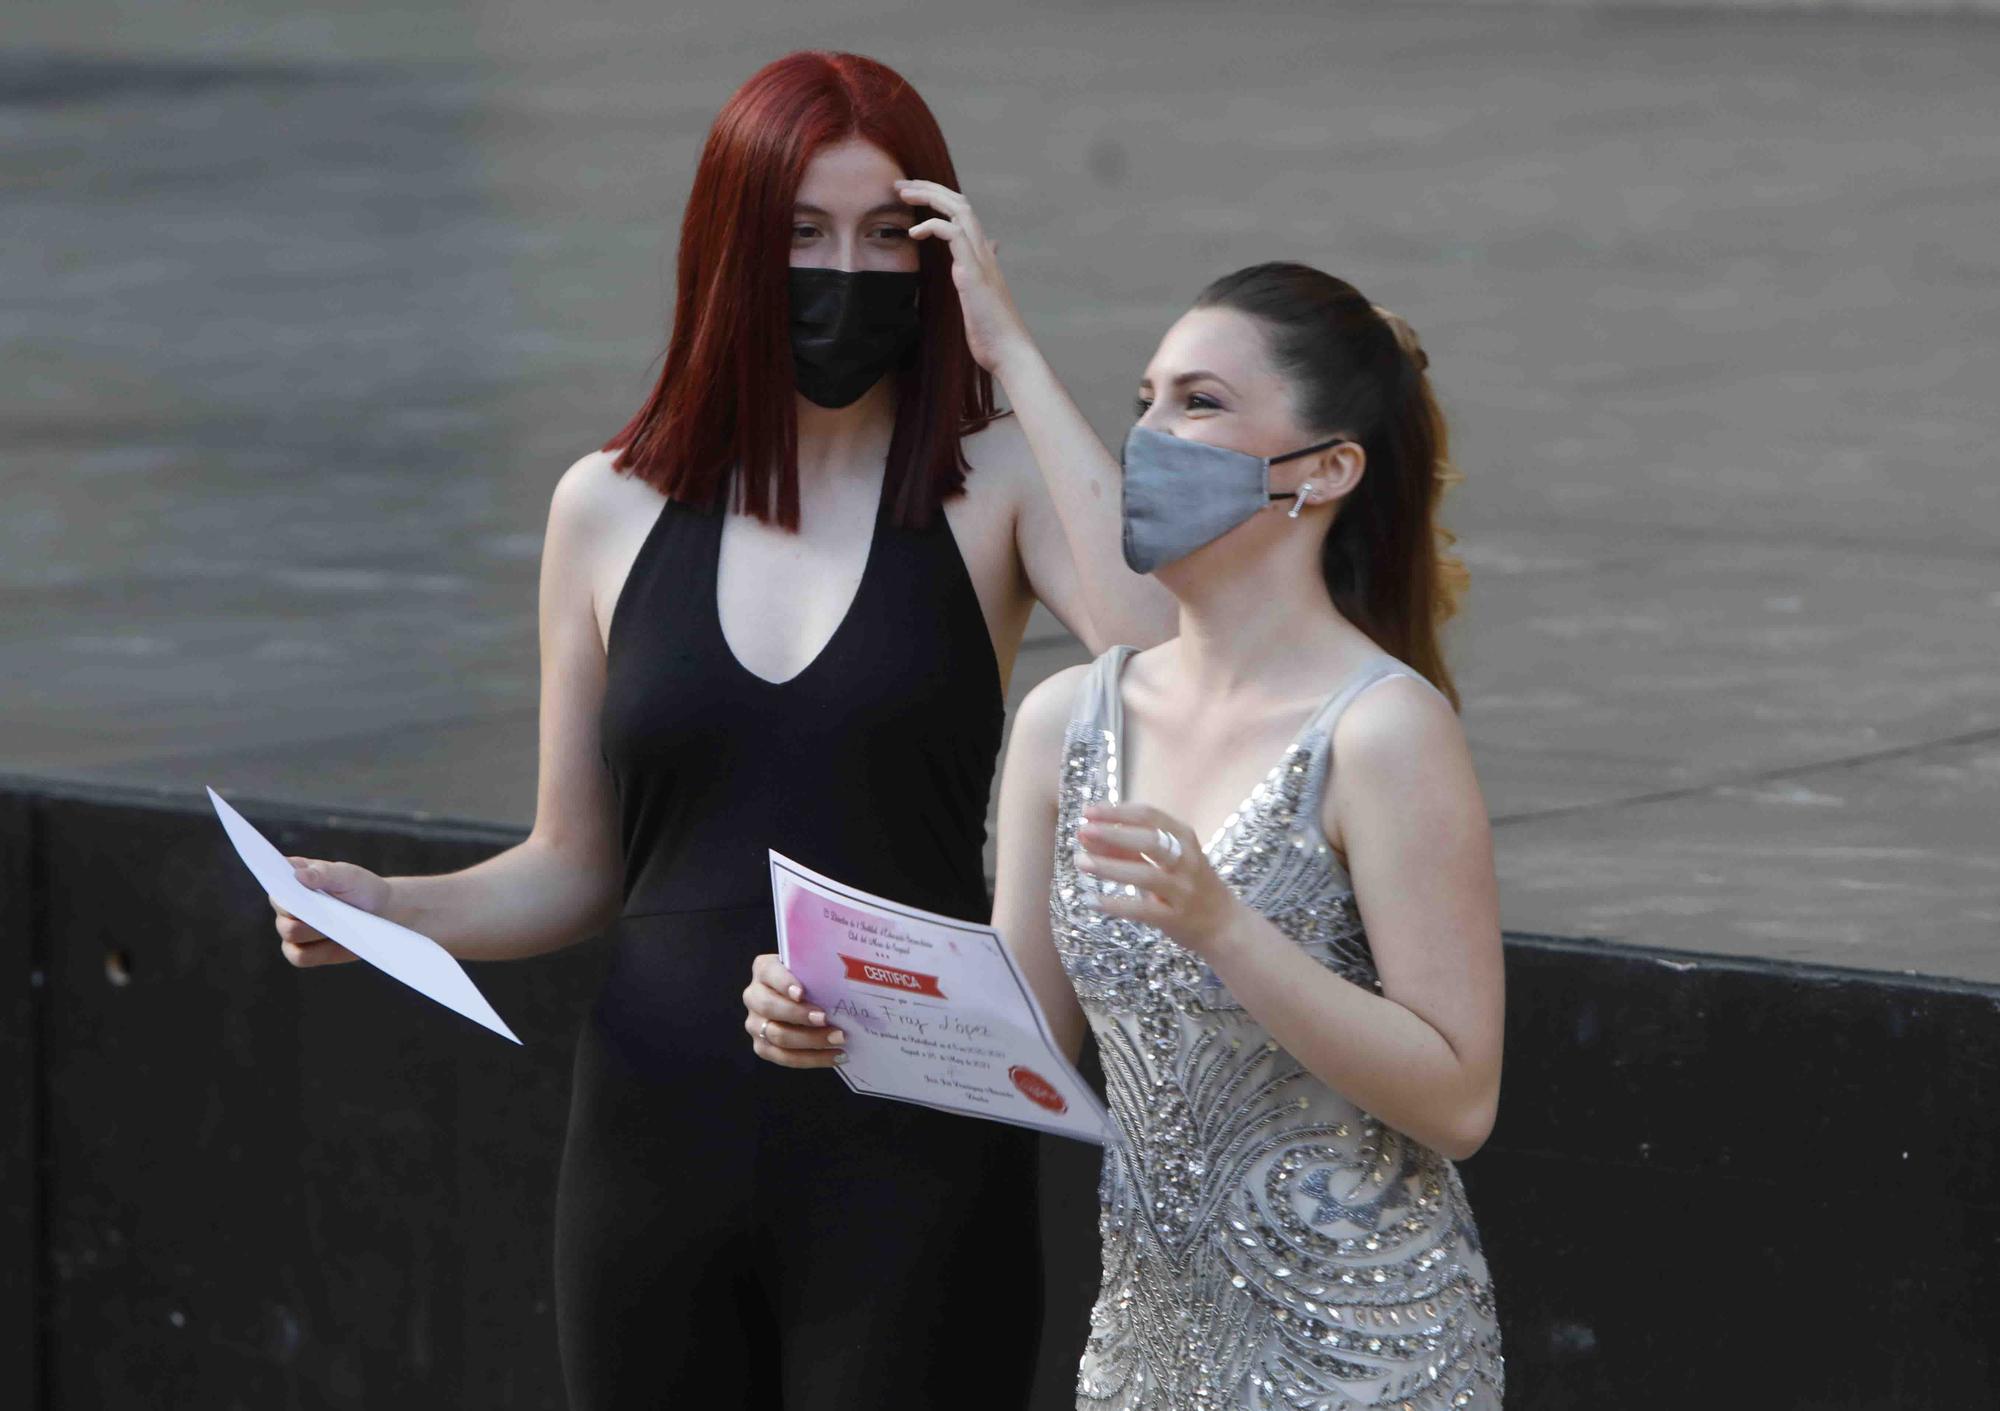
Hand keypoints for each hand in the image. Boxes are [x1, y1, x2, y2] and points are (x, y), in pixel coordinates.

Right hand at [271, 856, 389, 966]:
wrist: (381, 912)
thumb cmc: (360, 888)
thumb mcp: (347, 876)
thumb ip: (323, 873)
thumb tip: (297, 875)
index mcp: (293, 878)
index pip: (275, 880)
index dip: (279, 884)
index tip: (291, 888)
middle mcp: (287, 904)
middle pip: (282, 912)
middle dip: (303, 912)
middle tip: (327, 909)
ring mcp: (293, 928)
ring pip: (289, 934)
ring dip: (314, 930)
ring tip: (338, 924)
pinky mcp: (303, 951)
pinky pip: (299, 956)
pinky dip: (316, 952)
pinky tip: (335, 942)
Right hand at [743, 954, 846, 1068]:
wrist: (798, 999)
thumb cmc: (810, 979)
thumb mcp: (811, 968)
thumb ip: (819, 969)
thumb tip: (844, 979)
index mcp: (764, 969)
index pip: (770, 972)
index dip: (784, 983)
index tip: (802, 993)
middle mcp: (754, 996)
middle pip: (769, 1007)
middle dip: (799, 1015)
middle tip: (826, 1019)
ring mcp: (755, 1023)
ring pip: (777, 1035)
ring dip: (810, 1040)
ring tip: (838, 1038)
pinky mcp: (762, 1046)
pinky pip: (784, 1057)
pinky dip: (812, 1058)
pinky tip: (834, 1056)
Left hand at [897, 179, 1032, 378]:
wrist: (1009, 352)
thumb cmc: (994, 330)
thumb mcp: (983, 294)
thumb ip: (981, 270)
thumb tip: (992, 250)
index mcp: (984, 255)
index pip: (963, 212)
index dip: (938, 198)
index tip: (912, 195)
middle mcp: (984, 251)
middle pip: (959, 202)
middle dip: (929, 188)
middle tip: (900, 184)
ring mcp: (981, 260)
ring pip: (958, 210)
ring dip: (929, 196)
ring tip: (903, 194)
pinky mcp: (973, 272)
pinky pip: (953, 233)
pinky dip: (932, 225)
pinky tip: (913, 233)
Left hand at [1074, 803, 1247, 958]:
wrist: (1223, 924)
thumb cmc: (1188, 884)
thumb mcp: (1165, 859)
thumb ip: (1128, 848)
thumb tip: (1088, 835)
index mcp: (1184, 837)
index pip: (1149, 816)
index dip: (1117, 812)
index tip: (1088, 811)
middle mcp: (1187, 860)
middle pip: (1150, 840)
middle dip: (1114, 833)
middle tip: (1083, 830)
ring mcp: (1183, 890)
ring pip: (1145, 874)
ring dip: (1110, 867)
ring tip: (1080, 861)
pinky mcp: (1176, 918)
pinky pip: (1143, 910)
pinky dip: (1116, 904)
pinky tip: (1092, 900)